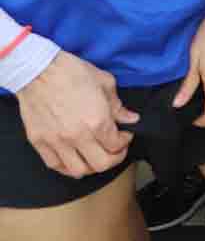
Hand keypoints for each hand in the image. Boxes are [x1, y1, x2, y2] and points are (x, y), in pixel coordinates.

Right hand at [15, 54, 133, 179]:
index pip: (117, 145)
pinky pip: (55, 165)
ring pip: (78, 170)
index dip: (125, 142)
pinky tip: (74, 158)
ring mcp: (56, 141)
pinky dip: (67, 166)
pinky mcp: (39, 142)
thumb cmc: (71, 72)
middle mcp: (77, 136)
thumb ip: (118, 106)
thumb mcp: (105, 83)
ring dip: (91, 166)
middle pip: (101, 164)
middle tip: (115, 149)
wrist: (38, 70)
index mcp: (97, 121)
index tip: (124, 135)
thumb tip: (131, 118)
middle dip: (114, 158)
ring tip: (94, 155)